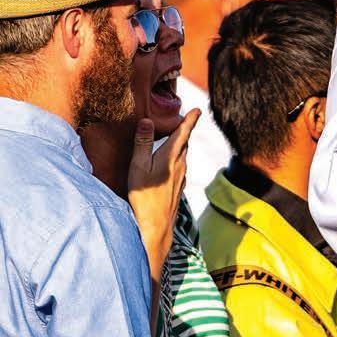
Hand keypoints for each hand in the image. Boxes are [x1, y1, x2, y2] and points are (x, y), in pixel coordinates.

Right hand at [127, 110, 198, 275]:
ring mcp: (181, 178)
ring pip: (182, 156)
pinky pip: (180, 168)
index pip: (183, 133)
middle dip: (185, 130)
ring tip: (176, 137)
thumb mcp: (138, 167)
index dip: (191, 120)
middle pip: (184, 143)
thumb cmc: (144, 197)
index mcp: (171, 157)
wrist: (155, 227)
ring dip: (180, 145)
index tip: (198, 109)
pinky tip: (170, 163)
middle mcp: (180, 166)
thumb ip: (142, 143)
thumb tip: (147, 121)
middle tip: (185, 120)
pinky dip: (177, 159)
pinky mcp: (178, 188)